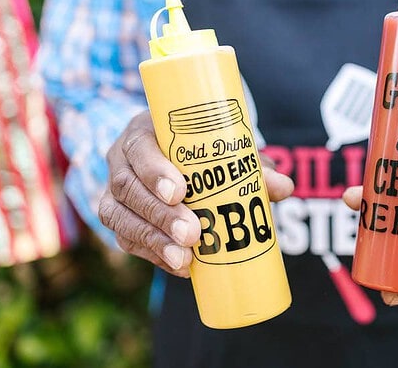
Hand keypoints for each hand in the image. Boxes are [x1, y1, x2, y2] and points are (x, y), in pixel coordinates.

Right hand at [98, 110, 293, 276]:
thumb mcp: (225, 148)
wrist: (175, 155)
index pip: (139, 147)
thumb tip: (284, 187)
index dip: (154, 171)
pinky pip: (126, 239)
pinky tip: (179, 266)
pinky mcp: (118, 218)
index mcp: (144, 132)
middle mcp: (121, 160)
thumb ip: (252, 165)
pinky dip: (153, 254)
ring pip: (120, 217)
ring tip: (184, 259)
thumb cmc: (202, 147)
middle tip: (192, 233)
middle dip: (160, 214)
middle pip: (128, 187)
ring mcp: (114, 191)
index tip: (180, 192)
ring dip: (153, 241)